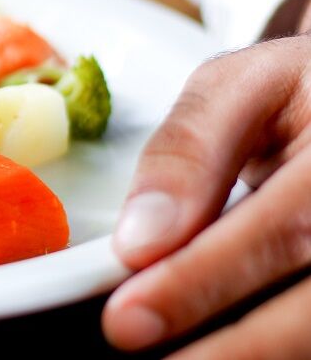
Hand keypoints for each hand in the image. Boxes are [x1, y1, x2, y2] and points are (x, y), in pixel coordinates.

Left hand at [102, 0, 310, 357]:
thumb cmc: (297, 95)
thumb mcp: (239, 88)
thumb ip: (189, 152)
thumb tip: (139, 239)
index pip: (284, 230)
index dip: (203, 280)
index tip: (128, 317)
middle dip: (231, 346)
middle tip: (135, 346)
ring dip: (251, 355)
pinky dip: (272, 349)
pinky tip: (218, 351)